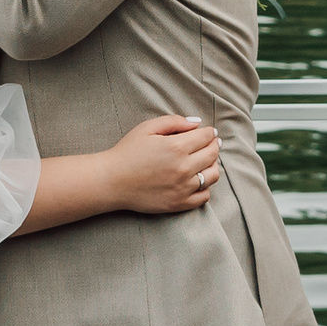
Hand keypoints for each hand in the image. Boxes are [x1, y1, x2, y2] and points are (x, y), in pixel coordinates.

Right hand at [103, 115, 222, 214]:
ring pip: (213, 175)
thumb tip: (196, 123)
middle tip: (211, 143)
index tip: (209, 132)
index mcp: (176, 147)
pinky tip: (198, 180)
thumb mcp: (147, 128)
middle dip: (214, 145)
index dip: (210, 132)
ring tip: (205, 161)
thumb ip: (173, 122)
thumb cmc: (127, 152)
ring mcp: (183, 188)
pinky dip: (206, 187)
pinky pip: (204, 197)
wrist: (112, 181)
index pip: (207, 137)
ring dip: (213, 165)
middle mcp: (184, 168)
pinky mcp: (179, 203)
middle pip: (213, 154)